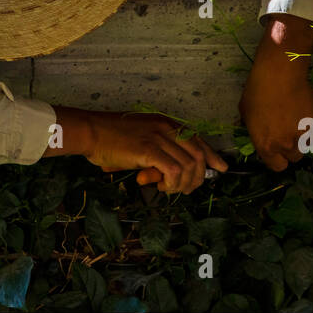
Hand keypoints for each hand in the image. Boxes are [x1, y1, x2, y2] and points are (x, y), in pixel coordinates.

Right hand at [81, 111, 227, 193]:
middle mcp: (167, 128)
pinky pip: (174, 170)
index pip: (197, 139)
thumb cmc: (110, 139)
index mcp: (166, 124)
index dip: (212, 155)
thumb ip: (155, 158)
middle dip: (199, 176)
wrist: (91, 132)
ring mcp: (159, 137)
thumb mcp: (139, 145)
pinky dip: (172, 182)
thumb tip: (164, 177)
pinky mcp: (149, 150)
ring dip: (183, 183)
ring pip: (189, 164)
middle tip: (187, 189)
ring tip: (168, 189)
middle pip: (198, 154)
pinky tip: (161, 186)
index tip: (221, 168)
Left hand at [240, 14, 312, 171]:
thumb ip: (252, 130)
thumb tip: (256, 133)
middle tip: (286, 131)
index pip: (277, 166)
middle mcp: (286, 145)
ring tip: (294, 118)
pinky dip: (310, 123)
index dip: (277, 158)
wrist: (279, 74)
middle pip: (294, 157)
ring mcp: (304, 135)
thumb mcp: (245, 113)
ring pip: (306, 144)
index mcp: (267, 146)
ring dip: (301, 137)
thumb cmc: (257, 91)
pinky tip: (302, 107)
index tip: (277, 150)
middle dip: (291, 148)